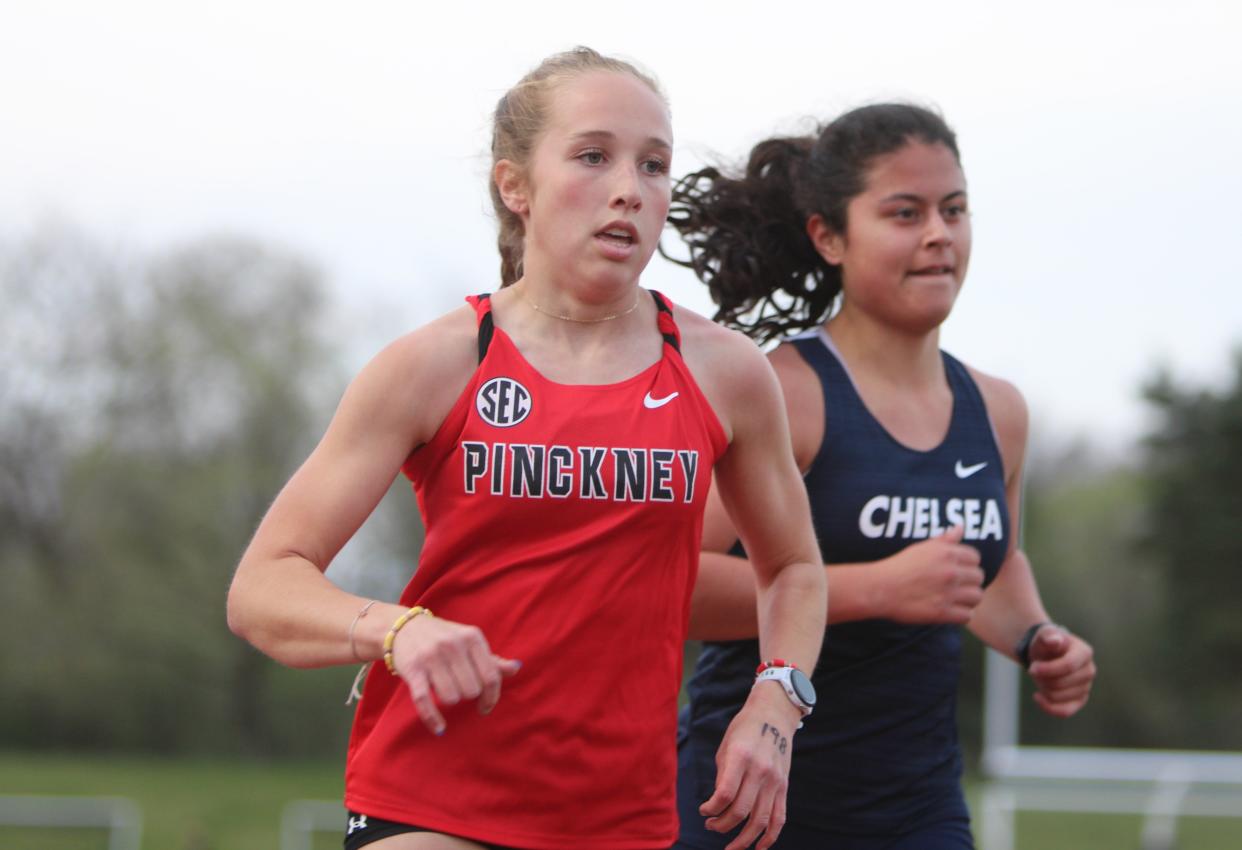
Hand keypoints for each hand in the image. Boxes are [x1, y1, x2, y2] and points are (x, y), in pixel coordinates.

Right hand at [389, 614, 521, 734]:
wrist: (404, 627)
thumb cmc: (444, 638)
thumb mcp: (469, 641)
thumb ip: (492, 659)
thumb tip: (516, 668)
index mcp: (472, 637)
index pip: (491, 676)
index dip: (491, 697)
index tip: (486, 707)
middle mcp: (453, 645)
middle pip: (472, 690)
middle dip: (467, 695)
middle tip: (459, 688)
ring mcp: (431, 657)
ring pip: (452, 697)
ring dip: (450, 699)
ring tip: (445, 689)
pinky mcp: (413, 670)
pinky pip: (425, 701)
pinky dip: (433, 719)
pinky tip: (440, 728)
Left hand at [700, 682, 798, 849]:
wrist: (774, 715)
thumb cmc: (744, 729)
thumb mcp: (726, 746)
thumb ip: (723, 776)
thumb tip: (719, 805)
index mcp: (741, 756)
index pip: (725, 794)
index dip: (710, 809)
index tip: (703, 811)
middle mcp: (760, 770)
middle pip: (741, 810)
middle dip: (721, 825)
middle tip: (710, 826)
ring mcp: (775, 780)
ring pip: (760, 820)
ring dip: (743, 839)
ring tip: (730, 846)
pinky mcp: (784, 786)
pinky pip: (779, 818)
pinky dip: (770, 837)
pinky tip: (758, 847)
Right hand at [881, 526, 984, 623]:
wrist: (881, 588)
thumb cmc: (899, 566)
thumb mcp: (922, 548)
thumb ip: (945, 539)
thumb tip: (960, 527)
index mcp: (947, 554)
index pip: (975, 557)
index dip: (968, 564)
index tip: (959, 569)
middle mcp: (951, 572)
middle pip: (979, 577)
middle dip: (970, 581)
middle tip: (958, 585)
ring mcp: (949, 593)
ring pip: (977, 596)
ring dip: (969, 598)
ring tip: (958, 598)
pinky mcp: (943, 612)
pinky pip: (967, 615)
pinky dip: (962, 614)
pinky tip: (951, 610)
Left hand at [1026, 625, 1094, 717]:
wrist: (1045, 654)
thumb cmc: (1045, 644)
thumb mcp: (1043, 636)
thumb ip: (1048, 636)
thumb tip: (1055, 640)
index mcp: (1084, 652)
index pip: (1068, 666)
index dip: (1048, 669)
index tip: (1031, 668)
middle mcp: (1089, 670)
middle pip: (1061, 683)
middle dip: (1042, 678)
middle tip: (1034, 669)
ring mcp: (1086, 687)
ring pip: (1059, 697)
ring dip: (1043, 688)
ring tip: (1040, 677)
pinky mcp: (1079, 700)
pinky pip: (1065, 711)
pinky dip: (1049, 707)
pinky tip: (1037, 697)